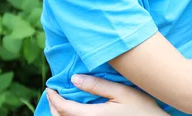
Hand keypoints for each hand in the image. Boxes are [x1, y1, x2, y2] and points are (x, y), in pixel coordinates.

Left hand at [47, 75, 165, 115]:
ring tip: (59, 102)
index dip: (53, 97)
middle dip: (53, 106)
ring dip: (59, 114)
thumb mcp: (122, 92)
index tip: (50, 87)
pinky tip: (73, 111)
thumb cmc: (141, 107)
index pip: (63, 108)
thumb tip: (74, 78)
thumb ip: (97, 85)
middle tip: (52, 93)